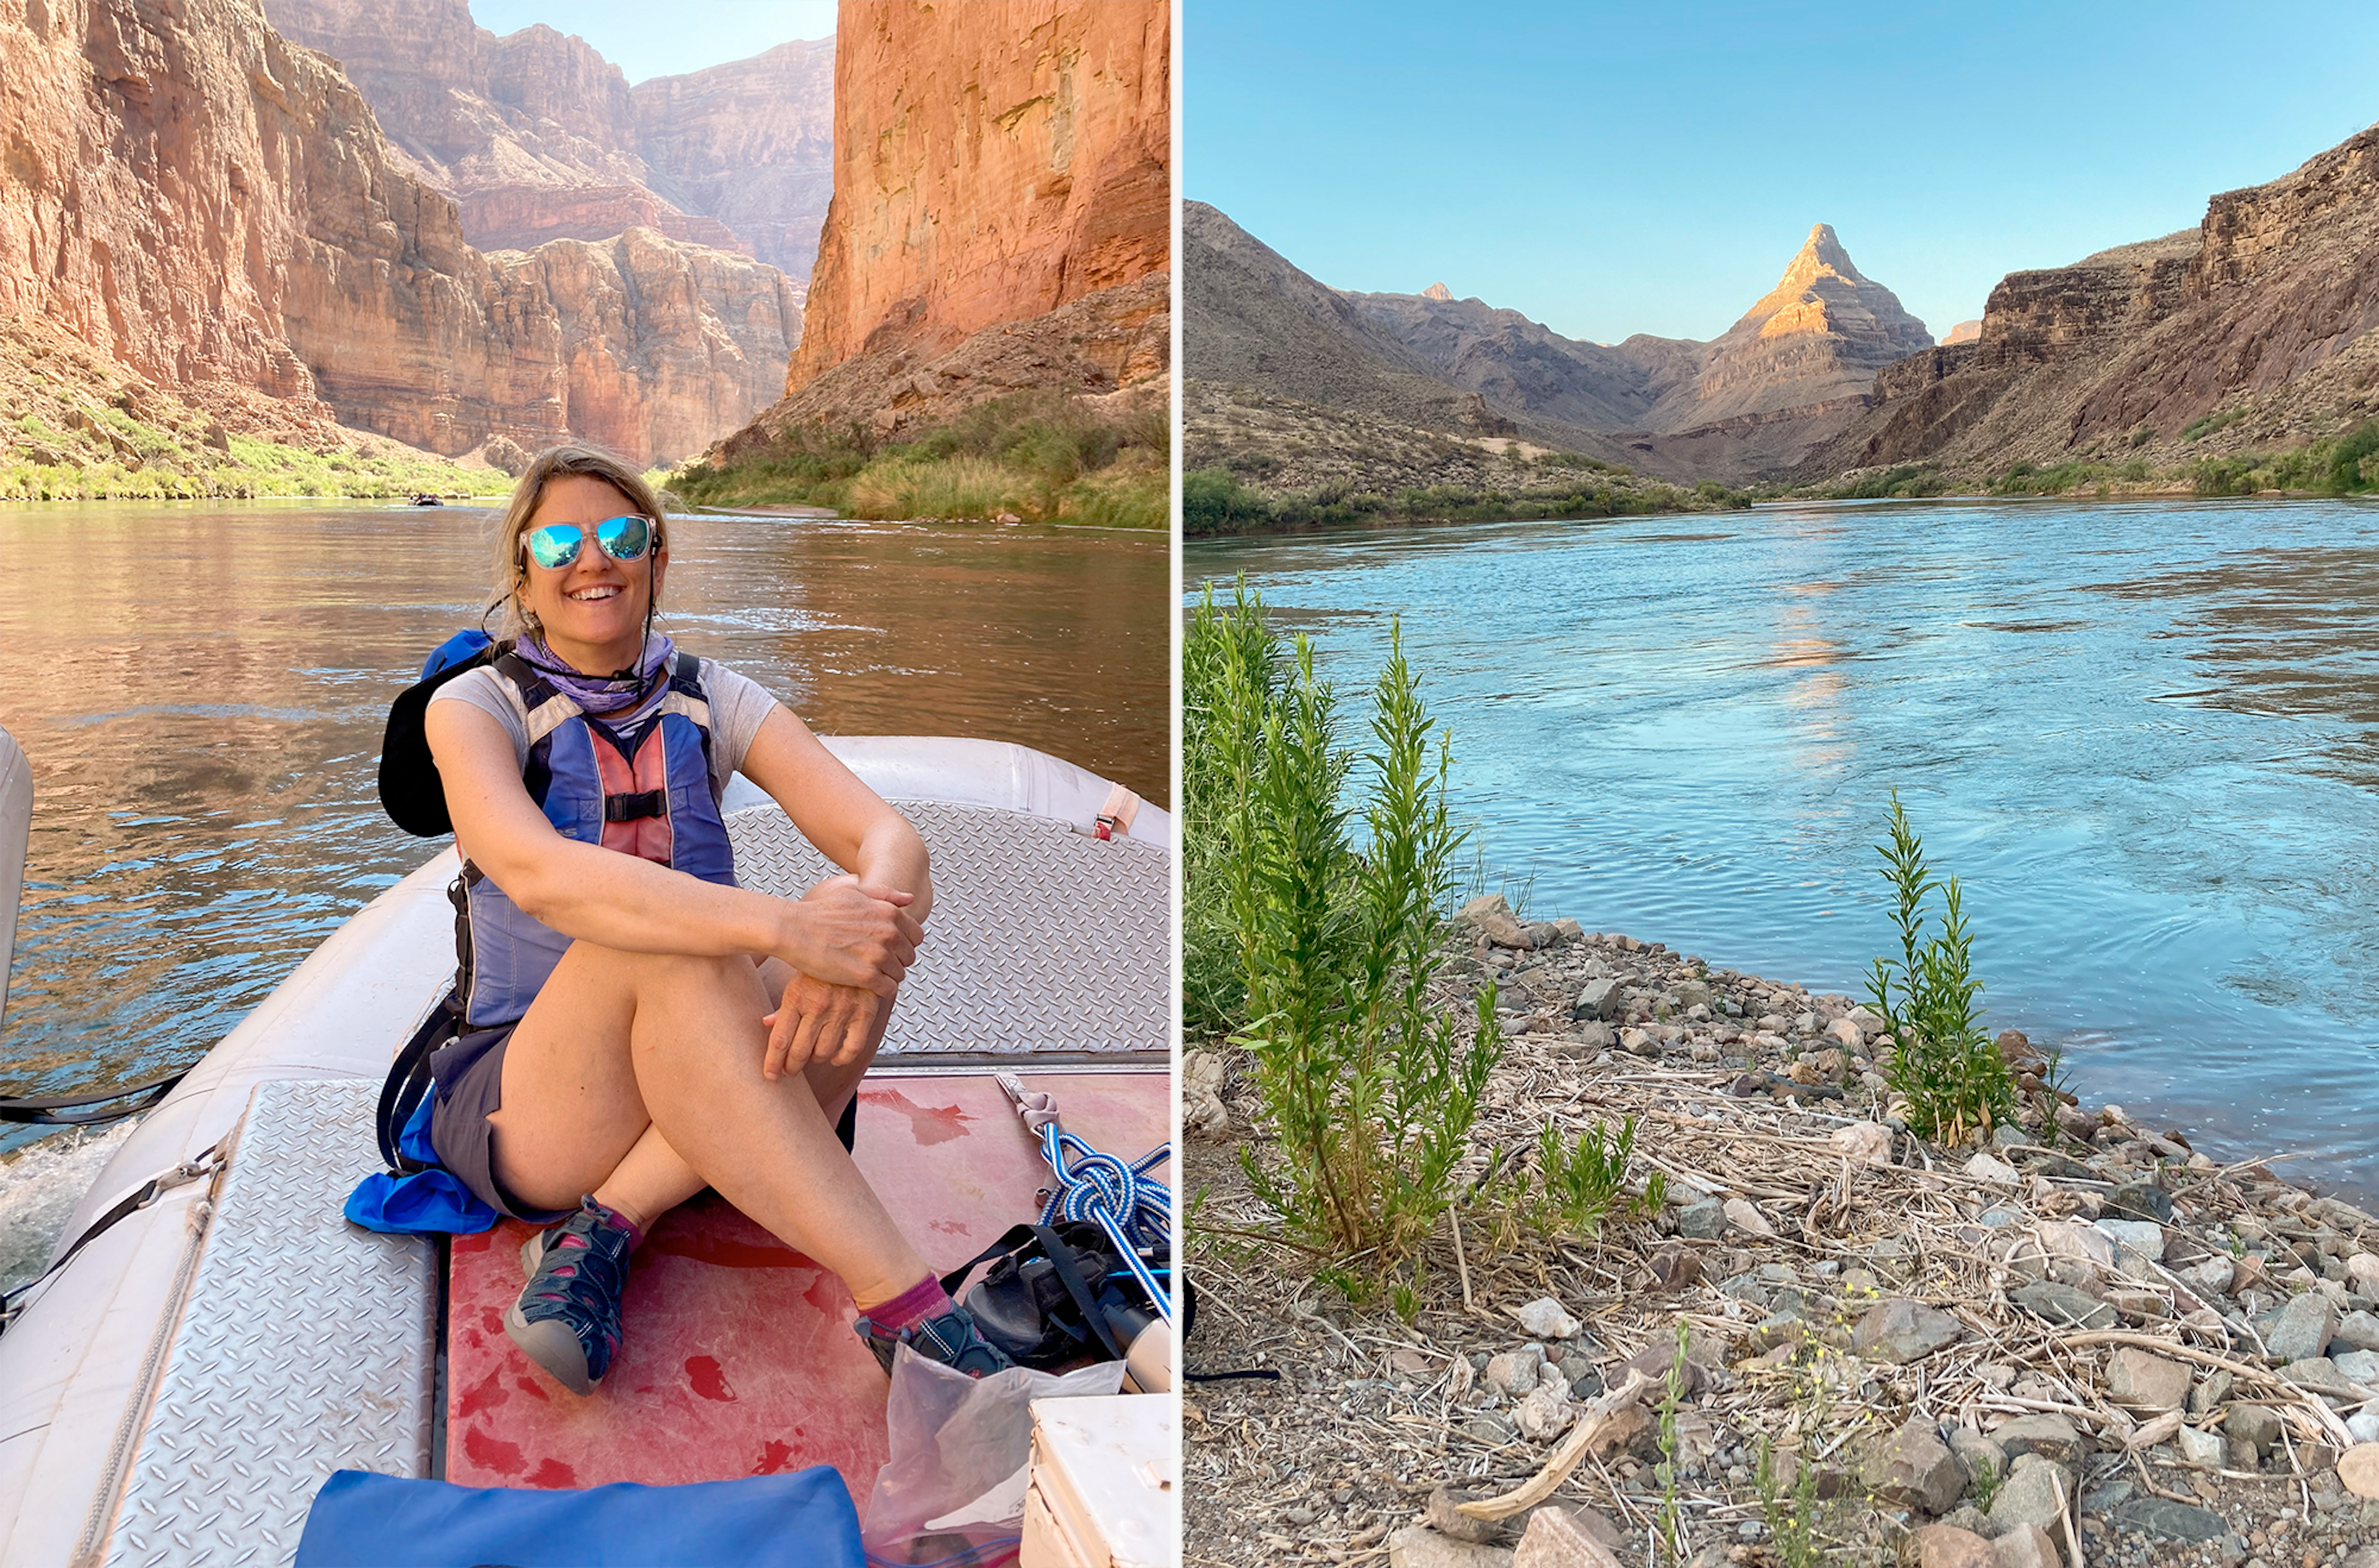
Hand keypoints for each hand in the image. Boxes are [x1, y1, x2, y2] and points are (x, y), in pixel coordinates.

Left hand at [762, 972, 889, 1078]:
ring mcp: (842, 1010)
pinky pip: (852, 1047)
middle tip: (789, 1071)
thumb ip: (784, 1005)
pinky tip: (836, 1056)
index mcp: (796, 996)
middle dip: (791, 1067)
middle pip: (799, 1051)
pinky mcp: (864, 1012)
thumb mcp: (799, 978)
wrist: (857, 941)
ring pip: (824, 1052)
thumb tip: (767, 1024)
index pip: (780, 1041)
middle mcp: (818, 1006)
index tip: (771, 1075)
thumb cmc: (823, 960)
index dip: (773, 1063)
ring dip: (815, 1059)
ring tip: (812, 1057)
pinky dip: (842, 1057)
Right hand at [784, 877, 922, 994]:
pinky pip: (888, 989)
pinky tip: (865, 984)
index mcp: (890, 913)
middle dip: (896, 961)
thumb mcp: (854, 892)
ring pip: (899, 974)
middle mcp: (889, 933)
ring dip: (887, 976)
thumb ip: (885, 894)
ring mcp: (879, 955)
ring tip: (867, 973)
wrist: (793, 929)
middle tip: (875, 963)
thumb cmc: (821, 910)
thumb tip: (910, 899)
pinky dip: (880, 990)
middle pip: (909, 957)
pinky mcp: (866, 976)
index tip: (889, 948)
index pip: (916, 936)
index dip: (904, 944)